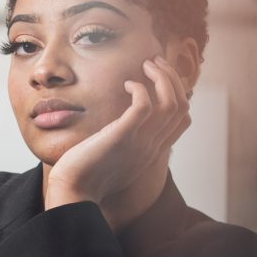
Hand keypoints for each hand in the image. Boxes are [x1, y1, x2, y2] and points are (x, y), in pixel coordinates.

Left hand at [45, 55, 191, 221]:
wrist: (73, 195)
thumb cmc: (86, 176)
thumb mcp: (115, 159)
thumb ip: (125, 143)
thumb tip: (118, 126)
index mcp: (153, 152)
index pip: (183, 119)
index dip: (178, 93)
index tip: (159, 77)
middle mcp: (153, 147)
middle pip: (182, 106)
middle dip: (172, 78)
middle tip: (154, 61)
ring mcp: (141, 143)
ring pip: (172, 103)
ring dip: (163, 77)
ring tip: (147, 63)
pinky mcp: (123, 137)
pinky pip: (145, 105)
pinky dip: (140, 88)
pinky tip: (126, 83)